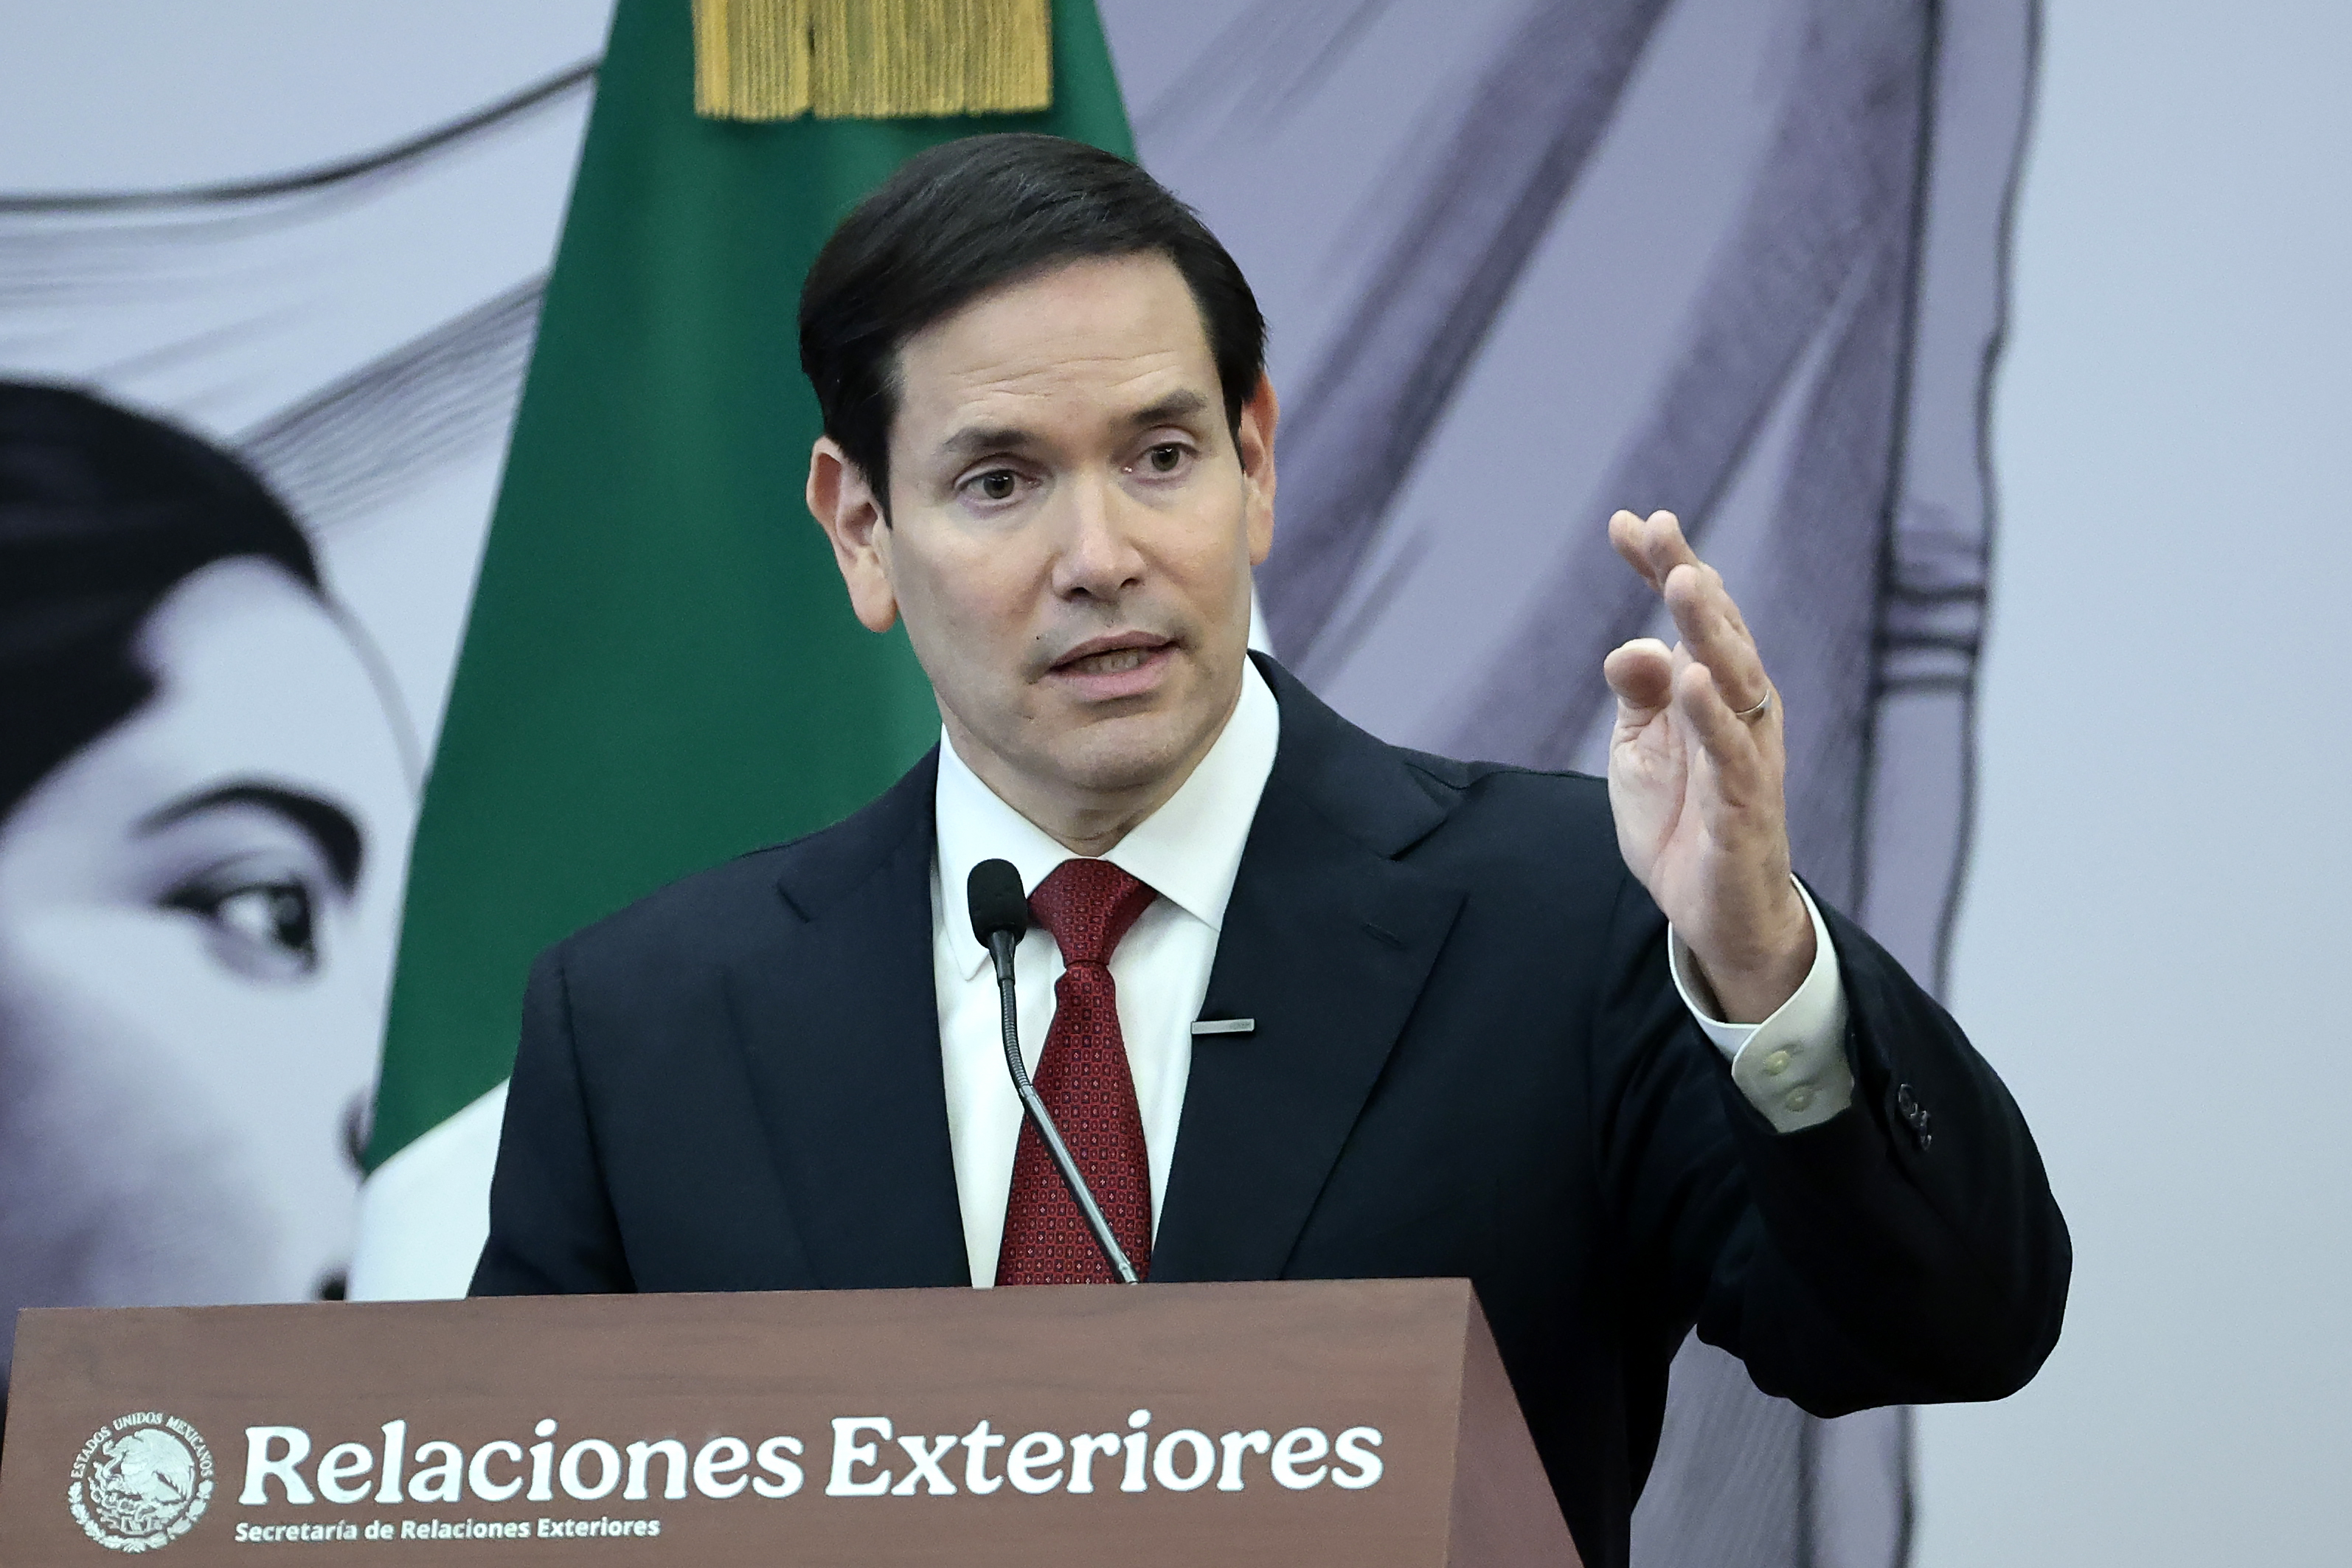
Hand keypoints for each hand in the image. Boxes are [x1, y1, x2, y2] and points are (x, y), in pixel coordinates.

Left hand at [1602, 509, 1812, 1022]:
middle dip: (1689, 578)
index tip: (1626, 522)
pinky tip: (1692, 678)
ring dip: (1710, 629)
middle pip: (1719, 631)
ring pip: (1735, 679)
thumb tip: (1630, 646)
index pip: (1691, 616)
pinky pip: (1731, 754)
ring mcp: (1747, 754)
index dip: (1662, 566)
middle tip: (1660, 531)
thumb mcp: (1639, 748)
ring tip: (1683, 581)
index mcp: (1714, 688)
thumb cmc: (1680, 818)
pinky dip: (1712, 716)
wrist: (1711, 909)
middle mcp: (1740, 709)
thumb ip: (1637, 693)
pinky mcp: (1745, 805)